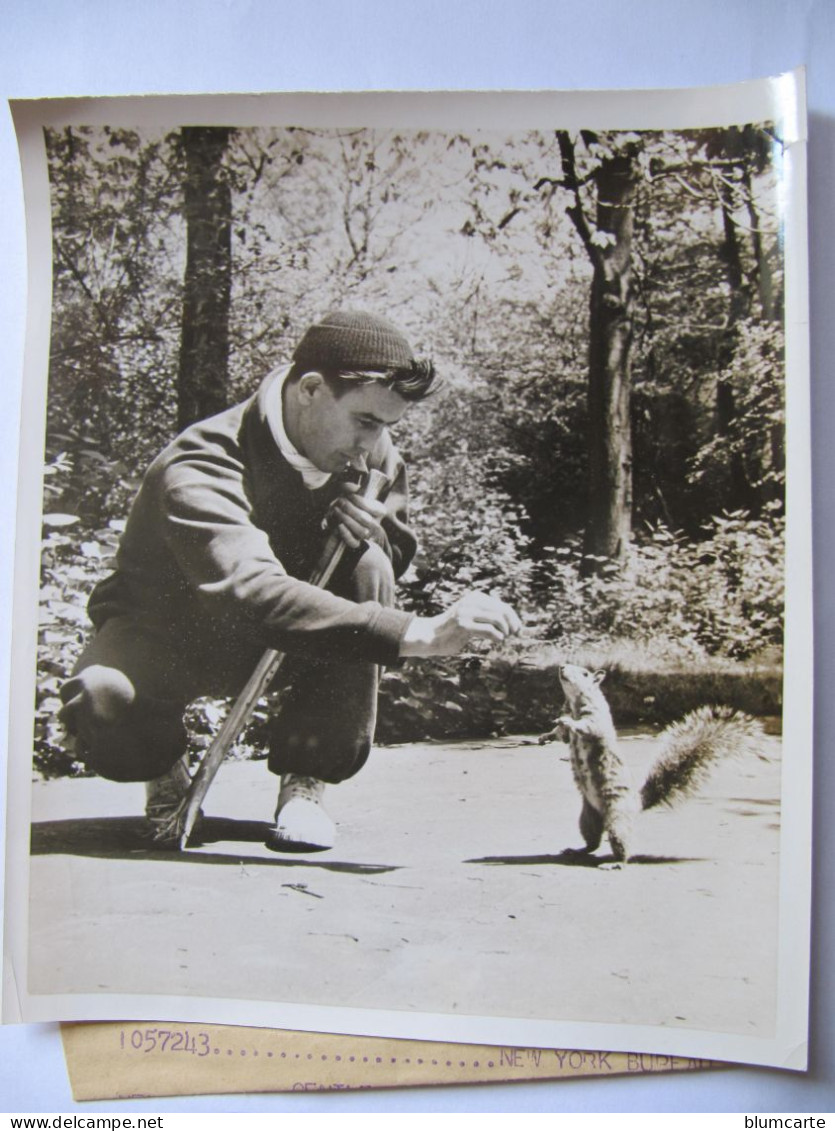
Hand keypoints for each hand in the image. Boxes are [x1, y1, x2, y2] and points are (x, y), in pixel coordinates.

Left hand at [326, 484, 386, 549]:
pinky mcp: (355, 543)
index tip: (350, 495)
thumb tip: (352, 488)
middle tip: (340, 501)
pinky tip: (339, 525)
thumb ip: (350, 487)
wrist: (339, 517)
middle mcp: (375, 525)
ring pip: (361, 531)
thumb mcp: (350, 493)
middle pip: (366, 520)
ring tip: (336, 510)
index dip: (361, 502)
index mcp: (379, 511)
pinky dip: (346, 534)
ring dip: (347, 520)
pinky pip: (353, 543)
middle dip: (351, 509)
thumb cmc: (347, 503)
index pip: (375, 510)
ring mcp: (366, 535)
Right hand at [400, 590, 522, 657]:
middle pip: (502, 611)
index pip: (502, 606)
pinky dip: (497, 636)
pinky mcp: (463, 625)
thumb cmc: (455, 629)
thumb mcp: (472, 617)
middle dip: (512, 624)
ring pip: (497, 619)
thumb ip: (487, 615)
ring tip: (504, 638)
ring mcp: (466, 613)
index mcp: (475, 597)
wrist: (432, 635)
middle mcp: (471, 602)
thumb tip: (513, 623)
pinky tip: (498, 641)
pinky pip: (488, 630)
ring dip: (505, 631)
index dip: (513, 618)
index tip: (518, 629)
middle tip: (514, 635)